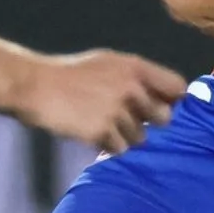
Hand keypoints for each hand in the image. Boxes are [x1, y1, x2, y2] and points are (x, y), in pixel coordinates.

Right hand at [16, 50, 186, 152]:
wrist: (36, 86)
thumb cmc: (71, 75)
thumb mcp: (108, 63)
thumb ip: (138, 77)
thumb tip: (172, 95)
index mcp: (135, 67)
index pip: (177, 88)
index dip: (173, 100)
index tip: (163, 106)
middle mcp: (131, 88)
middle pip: (164, 118)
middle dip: (148, 121)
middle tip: (125, 118)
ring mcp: (117, 111)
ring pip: (141, 137)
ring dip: (125, 135)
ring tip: (100, 122)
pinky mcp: (102, 132)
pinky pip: (120, 149)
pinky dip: (107, 145)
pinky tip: (91, 131)